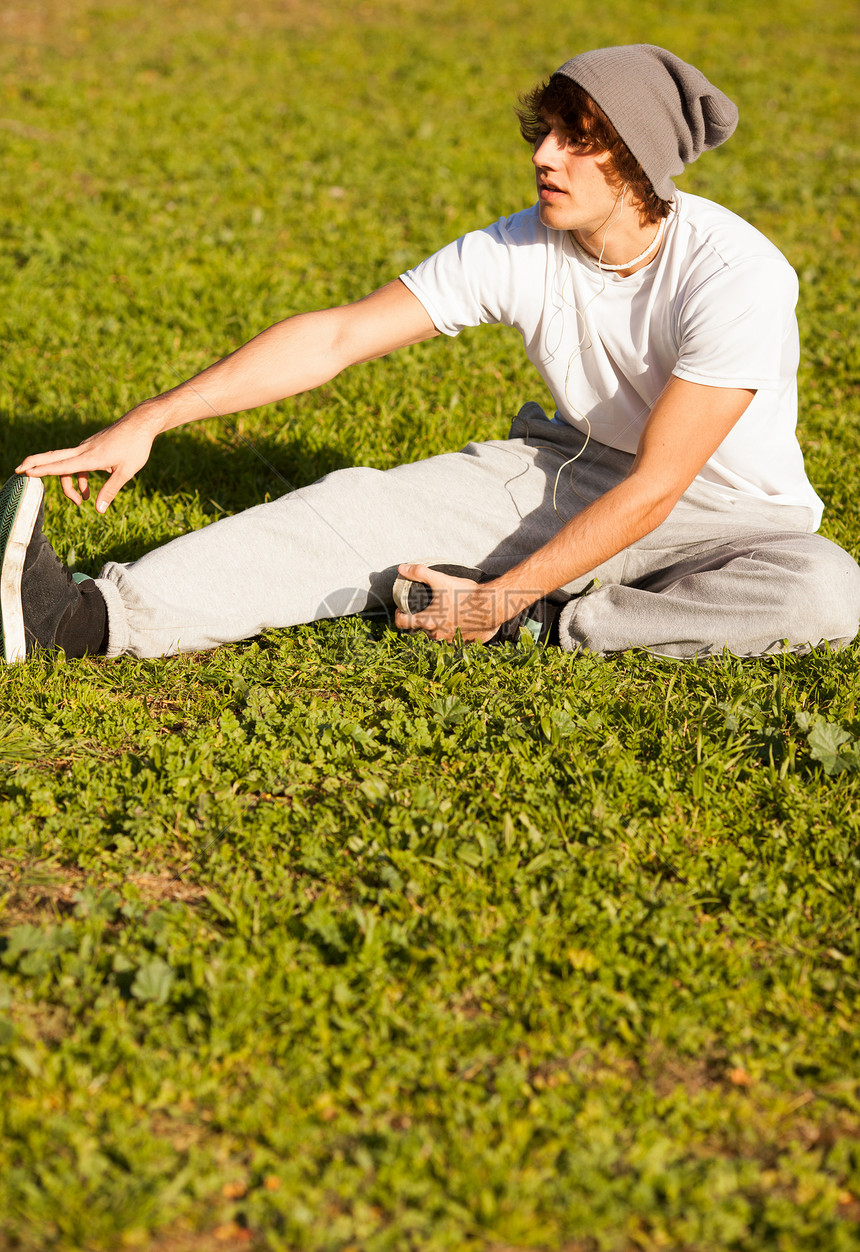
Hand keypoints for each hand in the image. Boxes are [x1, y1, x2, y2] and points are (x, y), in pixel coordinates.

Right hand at [16, 407, 160, 511]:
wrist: (141, 423)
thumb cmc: (136, 447)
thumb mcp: (126, 472)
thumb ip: (110, 491)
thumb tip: (98, 510)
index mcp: (91, 457)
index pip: (62, 466)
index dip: (43, 470)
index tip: (26, 472)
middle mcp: (84, 450)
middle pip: (54, 457)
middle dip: (36, 464)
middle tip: (18, 470)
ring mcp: (86, 447)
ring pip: (68, 465)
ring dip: (70, 484)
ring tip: (81, 501)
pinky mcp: (91, 447)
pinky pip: (79, 463)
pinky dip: (80, 477)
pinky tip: (91, 489)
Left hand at [394, 563, 504, 642]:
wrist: (491, 606)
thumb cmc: (465, 594)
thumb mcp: (440, 580)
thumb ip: (419, 573)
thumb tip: (402, 568)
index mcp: (427, 620)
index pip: (402, 623)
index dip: (399, 615)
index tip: (402, 609)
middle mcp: (435, 633)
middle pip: (418, 630)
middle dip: (418, 620)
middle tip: (424, 608)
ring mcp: (448, 639)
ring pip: (434, 634)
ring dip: (435, 626)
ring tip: (441, 613)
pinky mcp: (462, 641)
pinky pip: (451, 638)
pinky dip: (450, 631)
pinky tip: (456, 620)